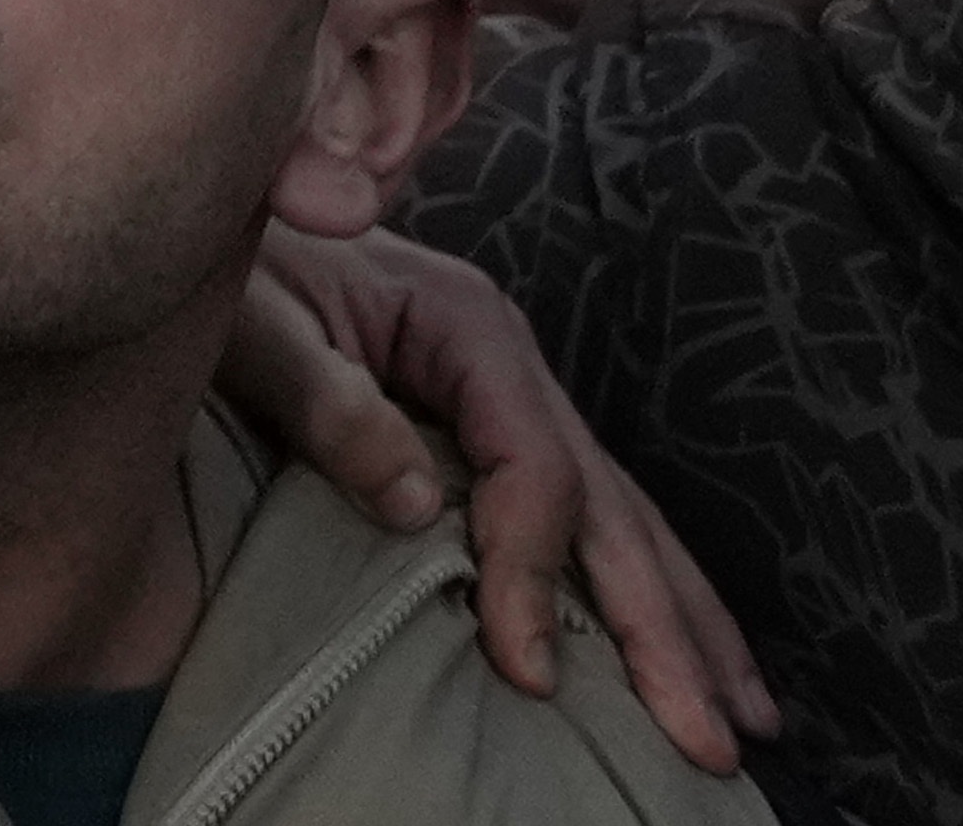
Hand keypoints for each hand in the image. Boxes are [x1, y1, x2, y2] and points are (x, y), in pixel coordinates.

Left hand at [220, 221, 767, 771]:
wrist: (217, 224)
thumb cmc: (234, 277)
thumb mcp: (258, 326)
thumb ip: (330, 405)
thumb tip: (417, 510)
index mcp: (466, 324)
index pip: (533, 467)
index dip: (536, 571)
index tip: (527, 673)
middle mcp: (510, 362)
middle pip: (608, 504)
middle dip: (666, 626)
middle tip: (709, 738)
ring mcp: (512, 397)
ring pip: (621, 516)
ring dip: (685, 617)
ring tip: (745, 714)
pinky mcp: (493, 432)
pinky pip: (585, 516)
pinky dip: (641, 588)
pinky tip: (677, 647)